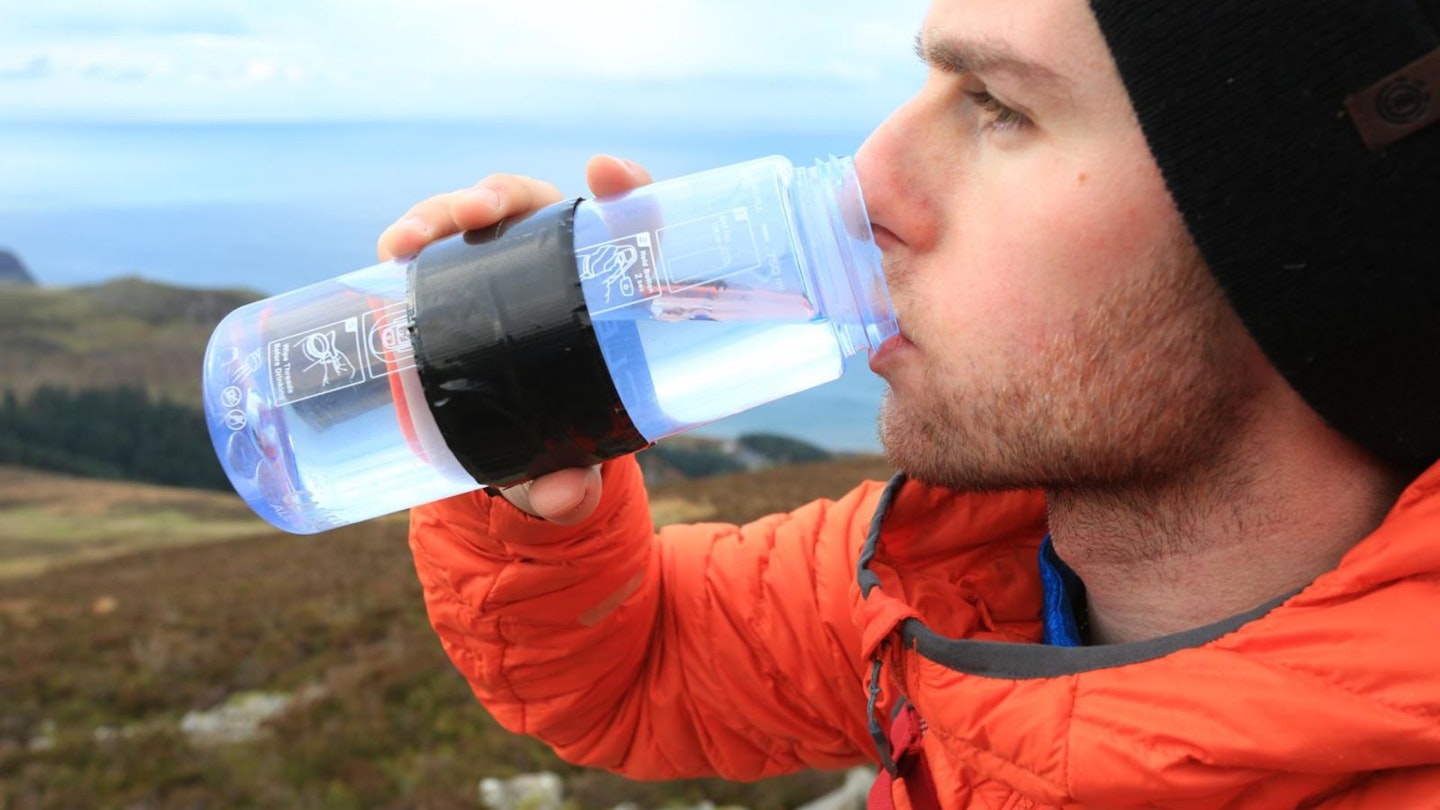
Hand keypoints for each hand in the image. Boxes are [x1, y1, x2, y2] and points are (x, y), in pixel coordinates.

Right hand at [378, 155, 653, 524]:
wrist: (513, 447)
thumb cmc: (565, 434)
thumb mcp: (571, 458)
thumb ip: (571, 481)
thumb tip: (565, 498)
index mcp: (609, 289)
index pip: (630, 222)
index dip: (628, 190)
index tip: (609, 174)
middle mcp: (556, 262)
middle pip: (537, 206)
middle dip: (502, 194)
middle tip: (473, 211)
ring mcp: (500, 265)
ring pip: (477, 216)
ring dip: (443, 210)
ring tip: (407, 240)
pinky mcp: (451, 278)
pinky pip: (431, 246)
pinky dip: (409, 238)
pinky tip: (387, 251)